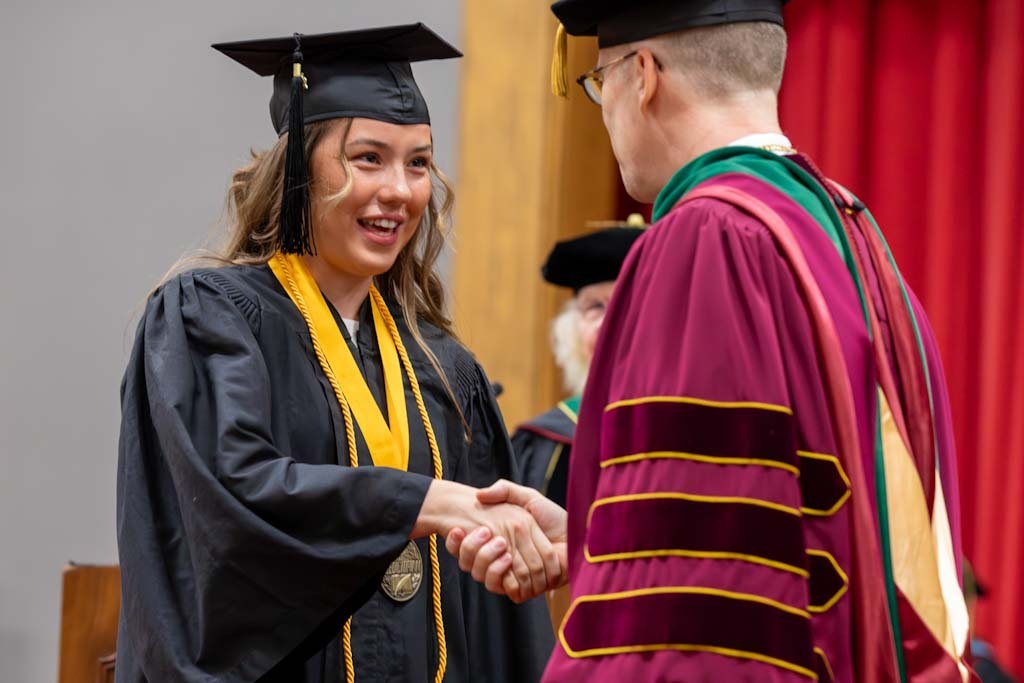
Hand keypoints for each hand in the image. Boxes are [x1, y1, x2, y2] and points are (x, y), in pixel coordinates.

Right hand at [445, 480, 568, 601]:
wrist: (575, 534)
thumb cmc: (552, 516)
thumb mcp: (526, 497)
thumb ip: (503, 490)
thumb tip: (478, 494)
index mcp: (498, 541)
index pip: (467, 548)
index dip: (458, 543)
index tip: (455, 529)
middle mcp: (500, 560)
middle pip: (469, 563)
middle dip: (469, 550)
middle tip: (483, 532)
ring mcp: (510, 575)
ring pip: (482, 576)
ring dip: (485, 559)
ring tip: (500, 543)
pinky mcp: (523, 588)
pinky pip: (504, 587)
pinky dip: (502, 573)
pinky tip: (506, 557)